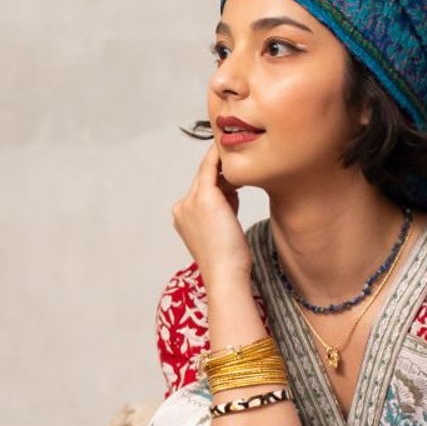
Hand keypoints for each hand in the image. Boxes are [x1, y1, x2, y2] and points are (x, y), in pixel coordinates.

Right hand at [172, 144, 251, 286]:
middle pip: (203, 180)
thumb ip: (222, 210)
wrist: (225, 275)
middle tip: (242, 166)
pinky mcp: (205, 198)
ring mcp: (190, 202)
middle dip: (222, 174)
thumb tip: (232, 193)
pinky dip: (220, 157)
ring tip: (245, 171)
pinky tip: (231, 151)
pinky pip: (211, 167)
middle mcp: (181, 207)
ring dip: (226, 170)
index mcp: (182, 217)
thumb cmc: (229, 261)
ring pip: (208, 173)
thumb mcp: (221, 231)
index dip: (218, 184)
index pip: (200, 191)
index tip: (233, 177)